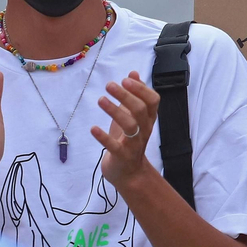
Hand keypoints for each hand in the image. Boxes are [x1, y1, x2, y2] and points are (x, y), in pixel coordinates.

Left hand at [91, 72, 158, 191]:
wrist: (128, 173)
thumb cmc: (128, 141)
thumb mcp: (132, 117)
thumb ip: (134, 95)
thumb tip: (133, 73)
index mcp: (147, 119)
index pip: (153, 101)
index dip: (141, 89)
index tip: (126, 79)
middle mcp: (144, 130)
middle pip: (140, 110)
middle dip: (125, 95)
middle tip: (109, 85)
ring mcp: (134, 144)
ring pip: (130, 126)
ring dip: (115, 111)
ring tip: (101, 100)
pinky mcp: (122, 157)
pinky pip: (115, 147)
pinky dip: (104, 137)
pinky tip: (93, 128)